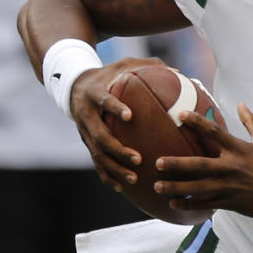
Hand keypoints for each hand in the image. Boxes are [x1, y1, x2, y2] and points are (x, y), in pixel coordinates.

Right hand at [67, 56, 161, 190]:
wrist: (73, 85)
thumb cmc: (108, 74)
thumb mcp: (123, 65)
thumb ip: (148, 66)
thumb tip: (180, 72)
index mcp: (94, 93)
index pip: (104, 100)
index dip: (115, 108)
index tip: (130, 115)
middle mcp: (86, 114)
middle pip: (100, 135)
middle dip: (118, 150)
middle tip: (138, 159)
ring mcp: (84, 131)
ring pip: (97, 153)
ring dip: (115, 167)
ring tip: (134, 178)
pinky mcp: (85, 142)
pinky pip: (95, 162)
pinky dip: (106, 175)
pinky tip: (120, 187)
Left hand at [153, 104, 252, 224]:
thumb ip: (251, 122)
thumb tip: (241, 103)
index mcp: (240, 150)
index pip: (215, 132)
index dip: (197, 122)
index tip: (180, 115)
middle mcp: (232, 168)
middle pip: (200, 165)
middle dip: (178, 164)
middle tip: (158, 162)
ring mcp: (230, 187)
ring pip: (198, 188)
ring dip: (177, 187)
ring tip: (158, 185)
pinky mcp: (230, 203)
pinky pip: (205, 204)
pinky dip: (189, 205)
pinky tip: (173, 203)